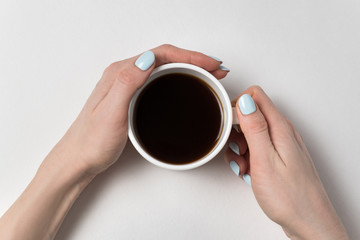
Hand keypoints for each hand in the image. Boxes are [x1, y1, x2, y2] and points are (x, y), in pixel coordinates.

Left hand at [52, 44, 227, 175]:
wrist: (78, 159)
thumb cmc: (92, 141)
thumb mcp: (110, 113)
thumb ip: (128, 83)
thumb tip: (148, 58)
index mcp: (121, 73)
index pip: (161, 54)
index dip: (190, 56)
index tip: (210, 64)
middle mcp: (124, 75)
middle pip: (165, 58)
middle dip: (194, 60)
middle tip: (216, 69)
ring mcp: (128, 86)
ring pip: (164, 69)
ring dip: (188, 68)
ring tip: (208, 76)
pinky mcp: (131, 98)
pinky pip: (159, 81)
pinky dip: (178, 80)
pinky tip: (185, 88)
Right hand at [225, 86, 347, 238]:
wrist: (308, 222)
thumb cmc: (289, 196)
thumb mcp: (265, 159)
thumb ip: (254, 127)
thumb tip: (244, 100)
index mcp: (279, 127)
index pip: (254, 96)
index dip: (236, 106)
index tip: (228, 126)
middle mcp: (282, 132)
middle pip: (251, 115)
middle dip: (236, 132)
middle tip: (237, 151)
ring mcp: (281, 145)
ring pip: (252, 134)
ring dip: (240, 148)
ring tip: (244, 166)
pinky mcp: (279, 158)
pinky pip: (257, 149)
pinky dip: (248, 158)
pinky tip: (249, 172)